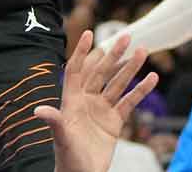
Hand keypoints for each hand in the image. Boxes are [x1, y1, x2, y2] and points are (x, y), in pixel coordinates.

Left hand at [35, 31, 156, 171]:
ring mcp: (101, 110)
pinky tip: (152, 77)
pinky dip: (141, 90)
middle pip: (102, 72)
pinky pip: (129, 102)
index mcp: (71, 101)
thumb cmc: (67, 158)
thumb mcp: (62, 138)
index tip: (88, 33)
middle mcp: (86, 101)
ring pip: (118, 84)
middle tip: (127, 36)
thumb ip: (55, 122)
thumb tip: (39, 110)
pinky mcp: (114, 122)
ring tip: (144, 50)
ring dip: (130, 68)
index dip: (81, 51)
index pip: (76, 70)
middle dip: (113, 54)